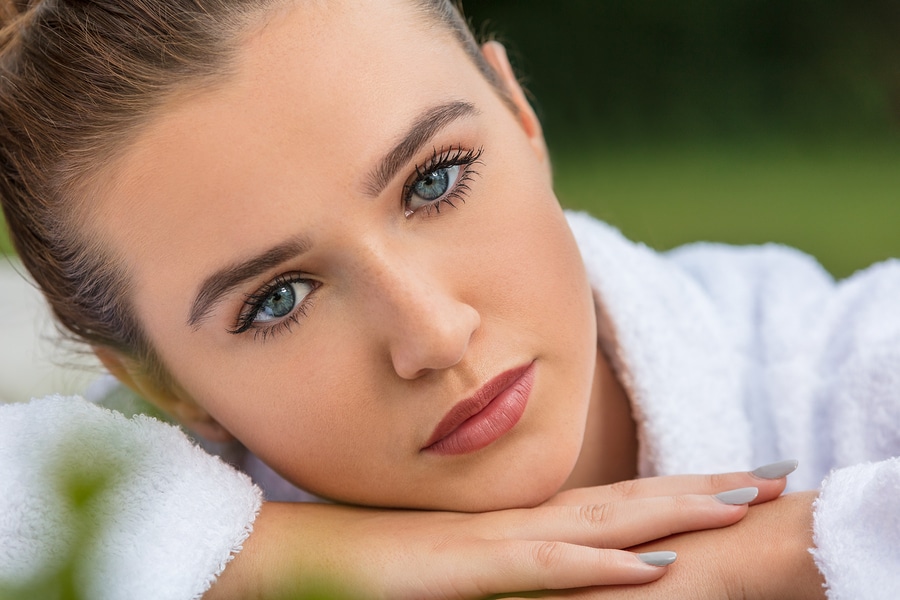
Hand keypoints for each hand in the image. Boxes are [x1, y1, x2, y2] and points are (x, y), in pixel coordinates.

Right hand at [206, 469, 790, 598]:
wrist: (300, 548)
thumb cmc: (375, 556)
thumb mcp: (457, 558)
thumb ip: (505, 557)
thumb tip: (552, 560)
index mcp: (522, 519)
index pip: (616, 497)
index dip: (677, 487)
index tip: (733, 479)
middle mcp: (522, 519)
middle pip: (629, 499)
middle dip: (703, 488)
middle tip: (774, 473)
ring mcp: (499, 540)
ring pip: (606, 522)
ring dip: (677, 511)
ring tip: (744, 500)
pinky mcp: (469, 566)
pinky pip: (547, 566)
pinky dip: (603, 563)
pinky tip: (652, 564)